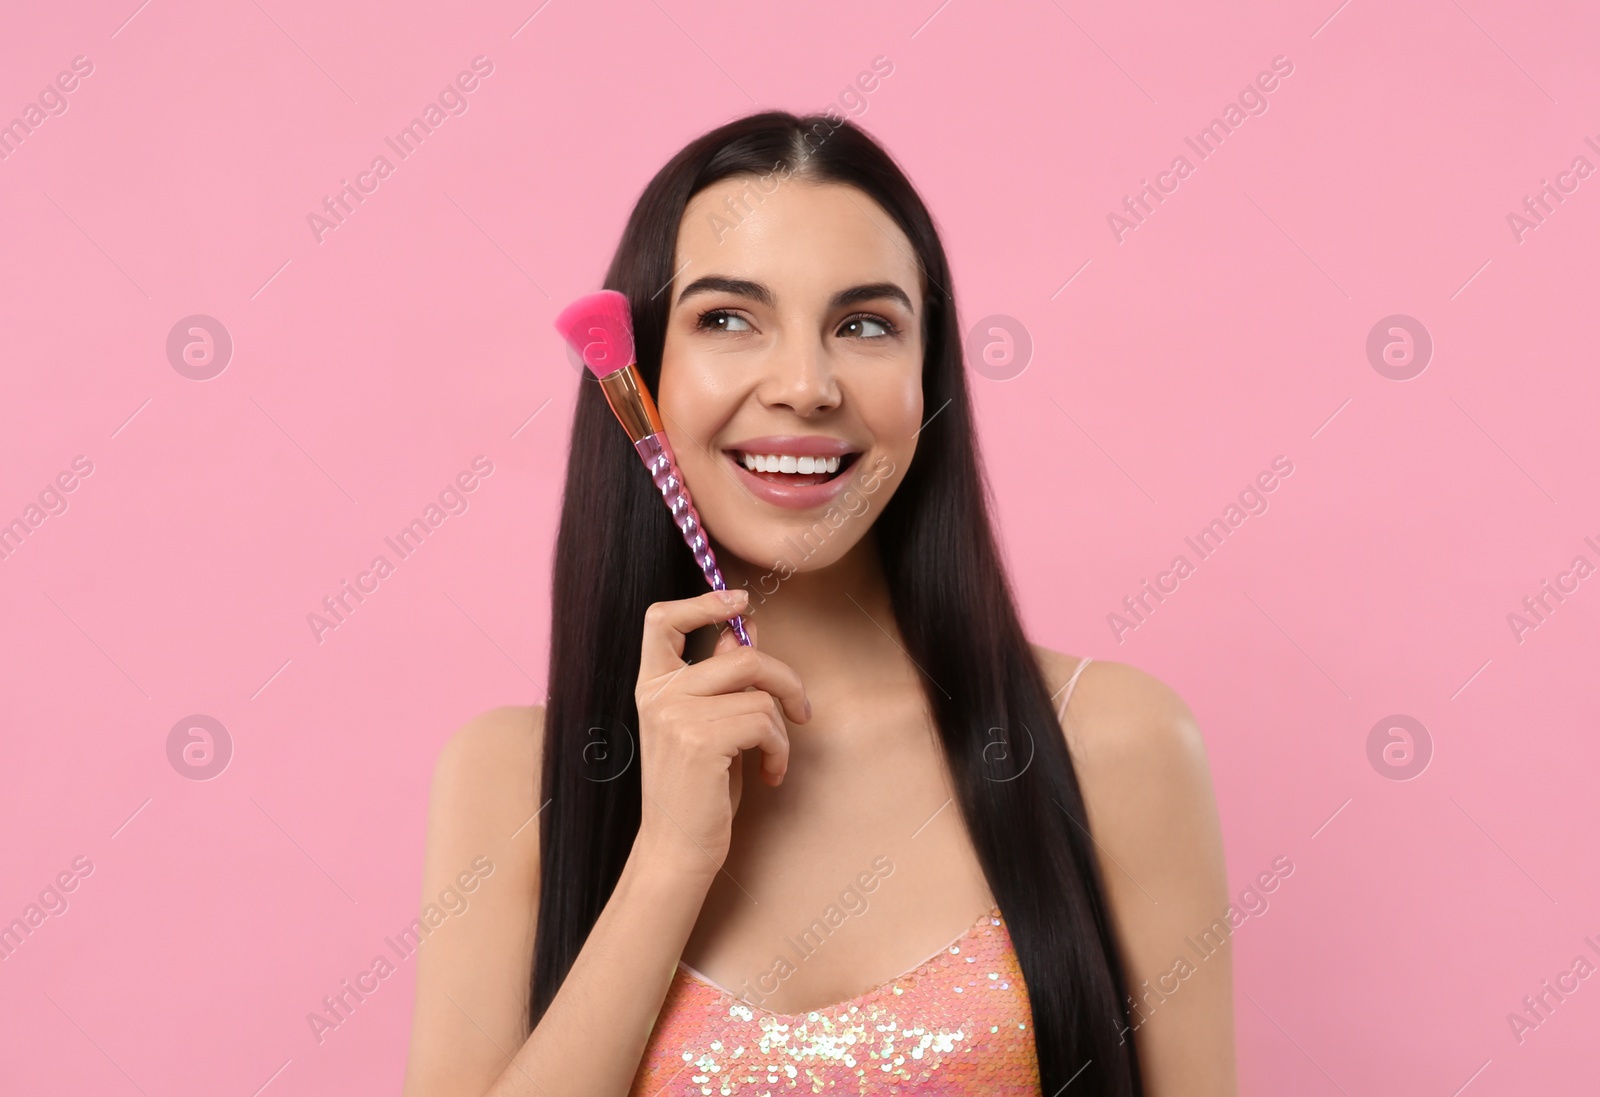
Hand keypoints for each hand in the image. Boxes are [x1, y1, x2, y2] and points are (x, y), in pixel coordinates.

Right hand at [632, 589, 808, 877]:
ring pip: (760, 691)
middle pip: (741, 654)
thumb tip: (746, 626)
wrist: (678, 849)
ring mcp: (675, 715)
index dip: (702, 601)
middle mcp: (658, 694)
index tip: (739, 601)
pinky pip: (765, 721)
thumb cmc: (699, 788)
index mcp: (652, 685)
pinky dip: (780, 750)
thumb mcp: (709, 723)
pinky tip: (769, 774)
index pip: (660, 619)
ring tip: (772, 757)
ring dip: (782, 728)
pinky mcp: (699, 740)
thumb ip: (722, 676)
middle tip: (801, 712)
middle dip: (784, 680)